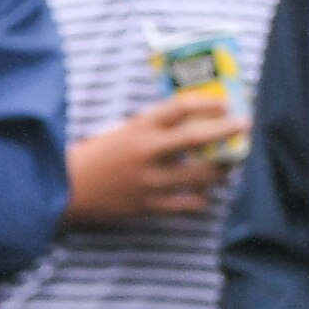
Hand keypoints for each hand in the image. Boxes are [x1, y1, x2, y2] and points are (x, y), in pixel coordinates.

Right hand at [70, 96, 238, 223]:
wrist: (62, 190)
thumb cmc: (90, 158)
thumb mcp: (117, 134)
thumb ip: (148, 130)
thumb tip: (186, 125)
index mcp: (136, 129)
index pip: (179, 107)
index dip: (206, 103)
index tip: (223, 103)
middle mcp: (146, 152)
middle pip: (197, 137)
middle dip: (227, 130)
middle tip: (246, 125)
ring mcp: (149, 180)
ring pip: (200, 175)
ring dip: (221, 169)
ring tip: (229, 166)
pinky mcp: (147, 205)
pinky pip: (186, 205)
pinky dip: (200, 201)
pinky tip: (204, 197)